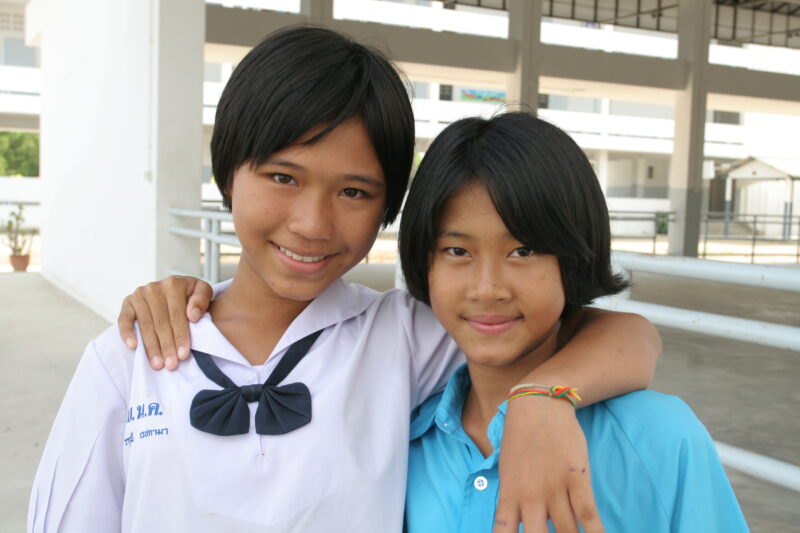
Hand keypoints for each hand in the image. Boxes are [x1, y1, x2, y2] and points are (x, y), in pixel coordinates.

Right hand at [117, 276, 212, 369]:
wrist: (176, 289)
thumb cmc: (191, 295)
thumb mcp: (202, 291)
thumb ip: (202, 299)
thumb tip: (192, 315)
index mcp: (174, 285)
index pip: (177, 315)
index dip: (180, 336)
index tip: (183, 354)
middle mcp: (154, 288)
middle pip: (161, 322)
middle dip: (166, 346)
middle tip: (171, 364)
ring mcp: (139, 295)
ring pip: (145, 325)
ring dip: (151, 346)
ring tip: (157, 364)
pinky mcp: (128, 302)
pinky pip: (124, 319)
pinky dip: (127, 333)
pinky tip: (133, 347)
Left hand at [493, 396, 603, 532]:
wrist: (537, 405)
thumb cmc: (520, 438)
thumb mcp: (507, 470)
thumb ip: (513, 498)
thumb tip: (520, 523)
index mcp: (509, 494)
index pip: (504, 532)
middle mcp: (530, 495)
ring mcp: (554, 487)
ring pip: (567, 532)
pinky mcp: (577, 478)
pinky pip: (588, 514)